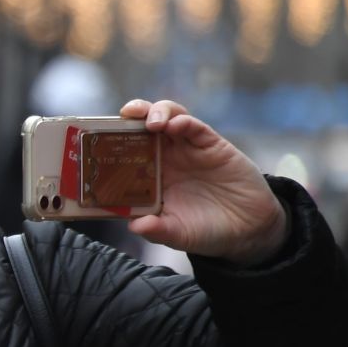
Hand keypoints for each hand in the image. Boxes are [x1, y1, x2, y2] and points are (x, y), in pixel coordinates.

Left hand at [118, 99, 288, 262]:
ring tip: (151, 123)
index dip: (112, 140)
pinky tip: (177, 126)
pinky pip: (195, 126)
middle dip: (130, 116)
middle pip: (141, 126)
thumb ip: (157, 230)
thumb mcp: (178, 234)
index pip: (124, 151)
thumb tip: (135, 226)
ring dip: (155, 112)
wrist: (249, 230)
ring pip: (167, 117)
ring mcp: (187, 149)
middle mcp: (165, 157)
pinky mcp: (212, 145)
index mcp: (149, 176)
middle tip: (123, 116)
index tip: (98, 137)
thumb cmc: (206, 230)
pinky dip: (184, 121)